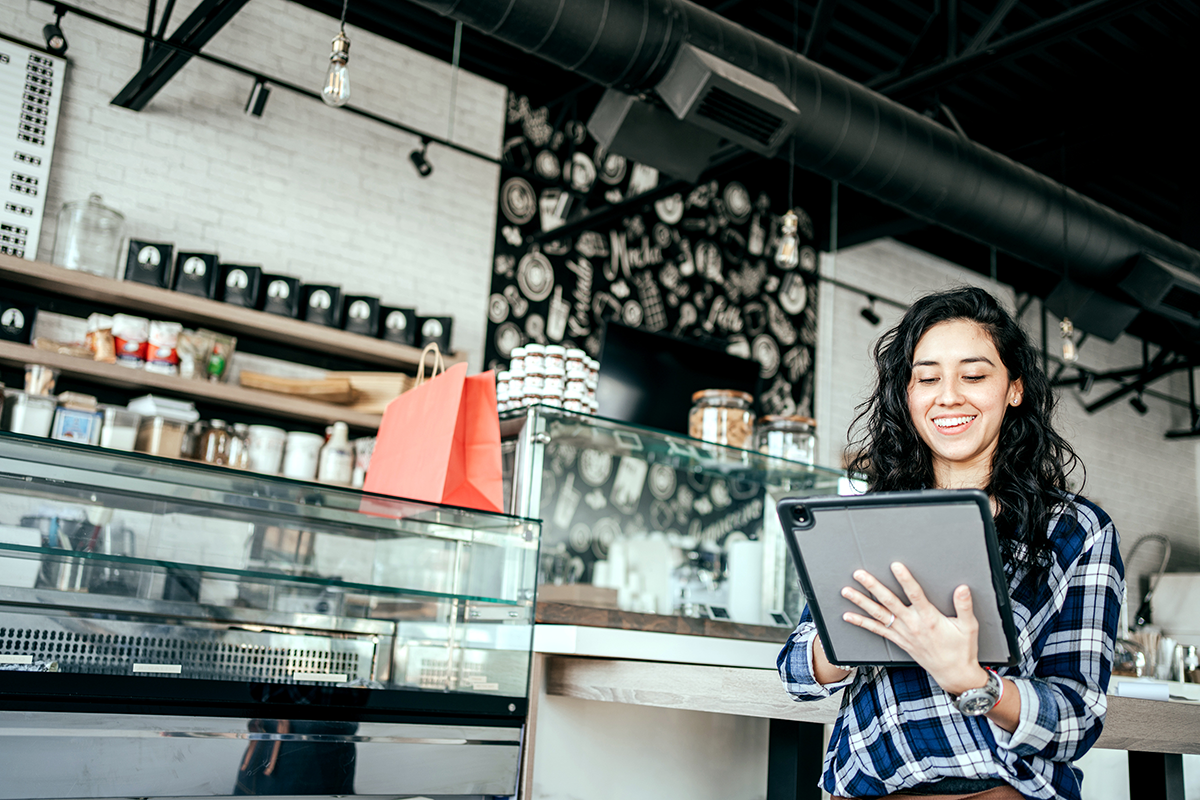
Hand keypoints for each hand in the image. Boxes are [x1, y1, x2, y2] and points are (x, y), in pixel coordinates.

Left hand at [841, 562, 988, 695]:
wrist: (953, 673)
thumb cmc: (961, 649)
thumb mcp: (968, 627)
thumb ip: (964, 606)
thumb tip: (962, 588)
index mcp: (930, 618)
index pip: (915, 595)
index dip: (905, 580)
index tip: (896, 566)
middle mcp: (913, 625)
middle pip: (889, 602)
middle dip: (873, 587)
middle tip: (859, 574)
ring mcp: (903, 633)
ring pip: (878, 615)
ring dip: (861, 602)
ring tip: (847, 591)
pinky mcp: (898, 641)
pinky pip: (877, 631)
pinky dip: (861, 623)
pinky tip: (848, 616)